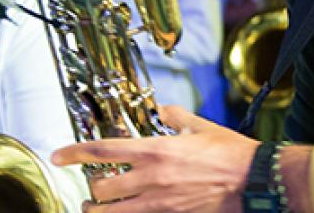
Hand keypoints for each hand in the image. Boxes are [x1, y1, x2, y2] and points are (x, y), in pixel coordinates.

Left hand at [51, 105, 256, 212]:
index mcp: (156, 150)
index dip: (74, 152)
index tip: (59, 154)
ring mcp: (158, 203)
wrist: (254, 181)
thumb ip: (176, 117)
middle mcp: (151, 178)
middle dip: (91, 187)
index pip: (102, 150)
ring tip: (95, 206)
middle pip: (100, 188)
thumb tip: (162, 110)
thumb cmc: (231, 154)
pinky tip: (126, 211)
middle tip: (92, 185)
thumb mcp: (202, 127)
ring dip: (97, 210)